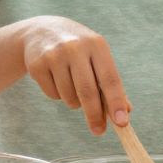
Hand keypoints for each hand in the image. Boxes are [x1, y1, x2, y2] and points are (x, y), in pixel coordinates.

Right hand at [19, 17, 129, 133]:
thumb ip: (111, 83)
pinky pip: (52, 94)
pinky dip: (58, 95)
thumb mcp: (97, 57)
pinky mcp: (36, 64)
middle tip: (99, 131)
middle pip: (87, 91)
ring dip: (74, 102)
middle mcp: (75, 47)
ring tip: (72, 86)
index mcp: (97, 45)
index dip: (116, 102)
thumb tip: (126, 112)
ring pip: (69, 97)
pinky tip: (56, 79)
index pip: (110, 78)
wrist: (41, 31)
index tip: (122, 122)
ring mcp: (54, 55)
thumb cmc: (78, 49)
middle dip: (94, 115)